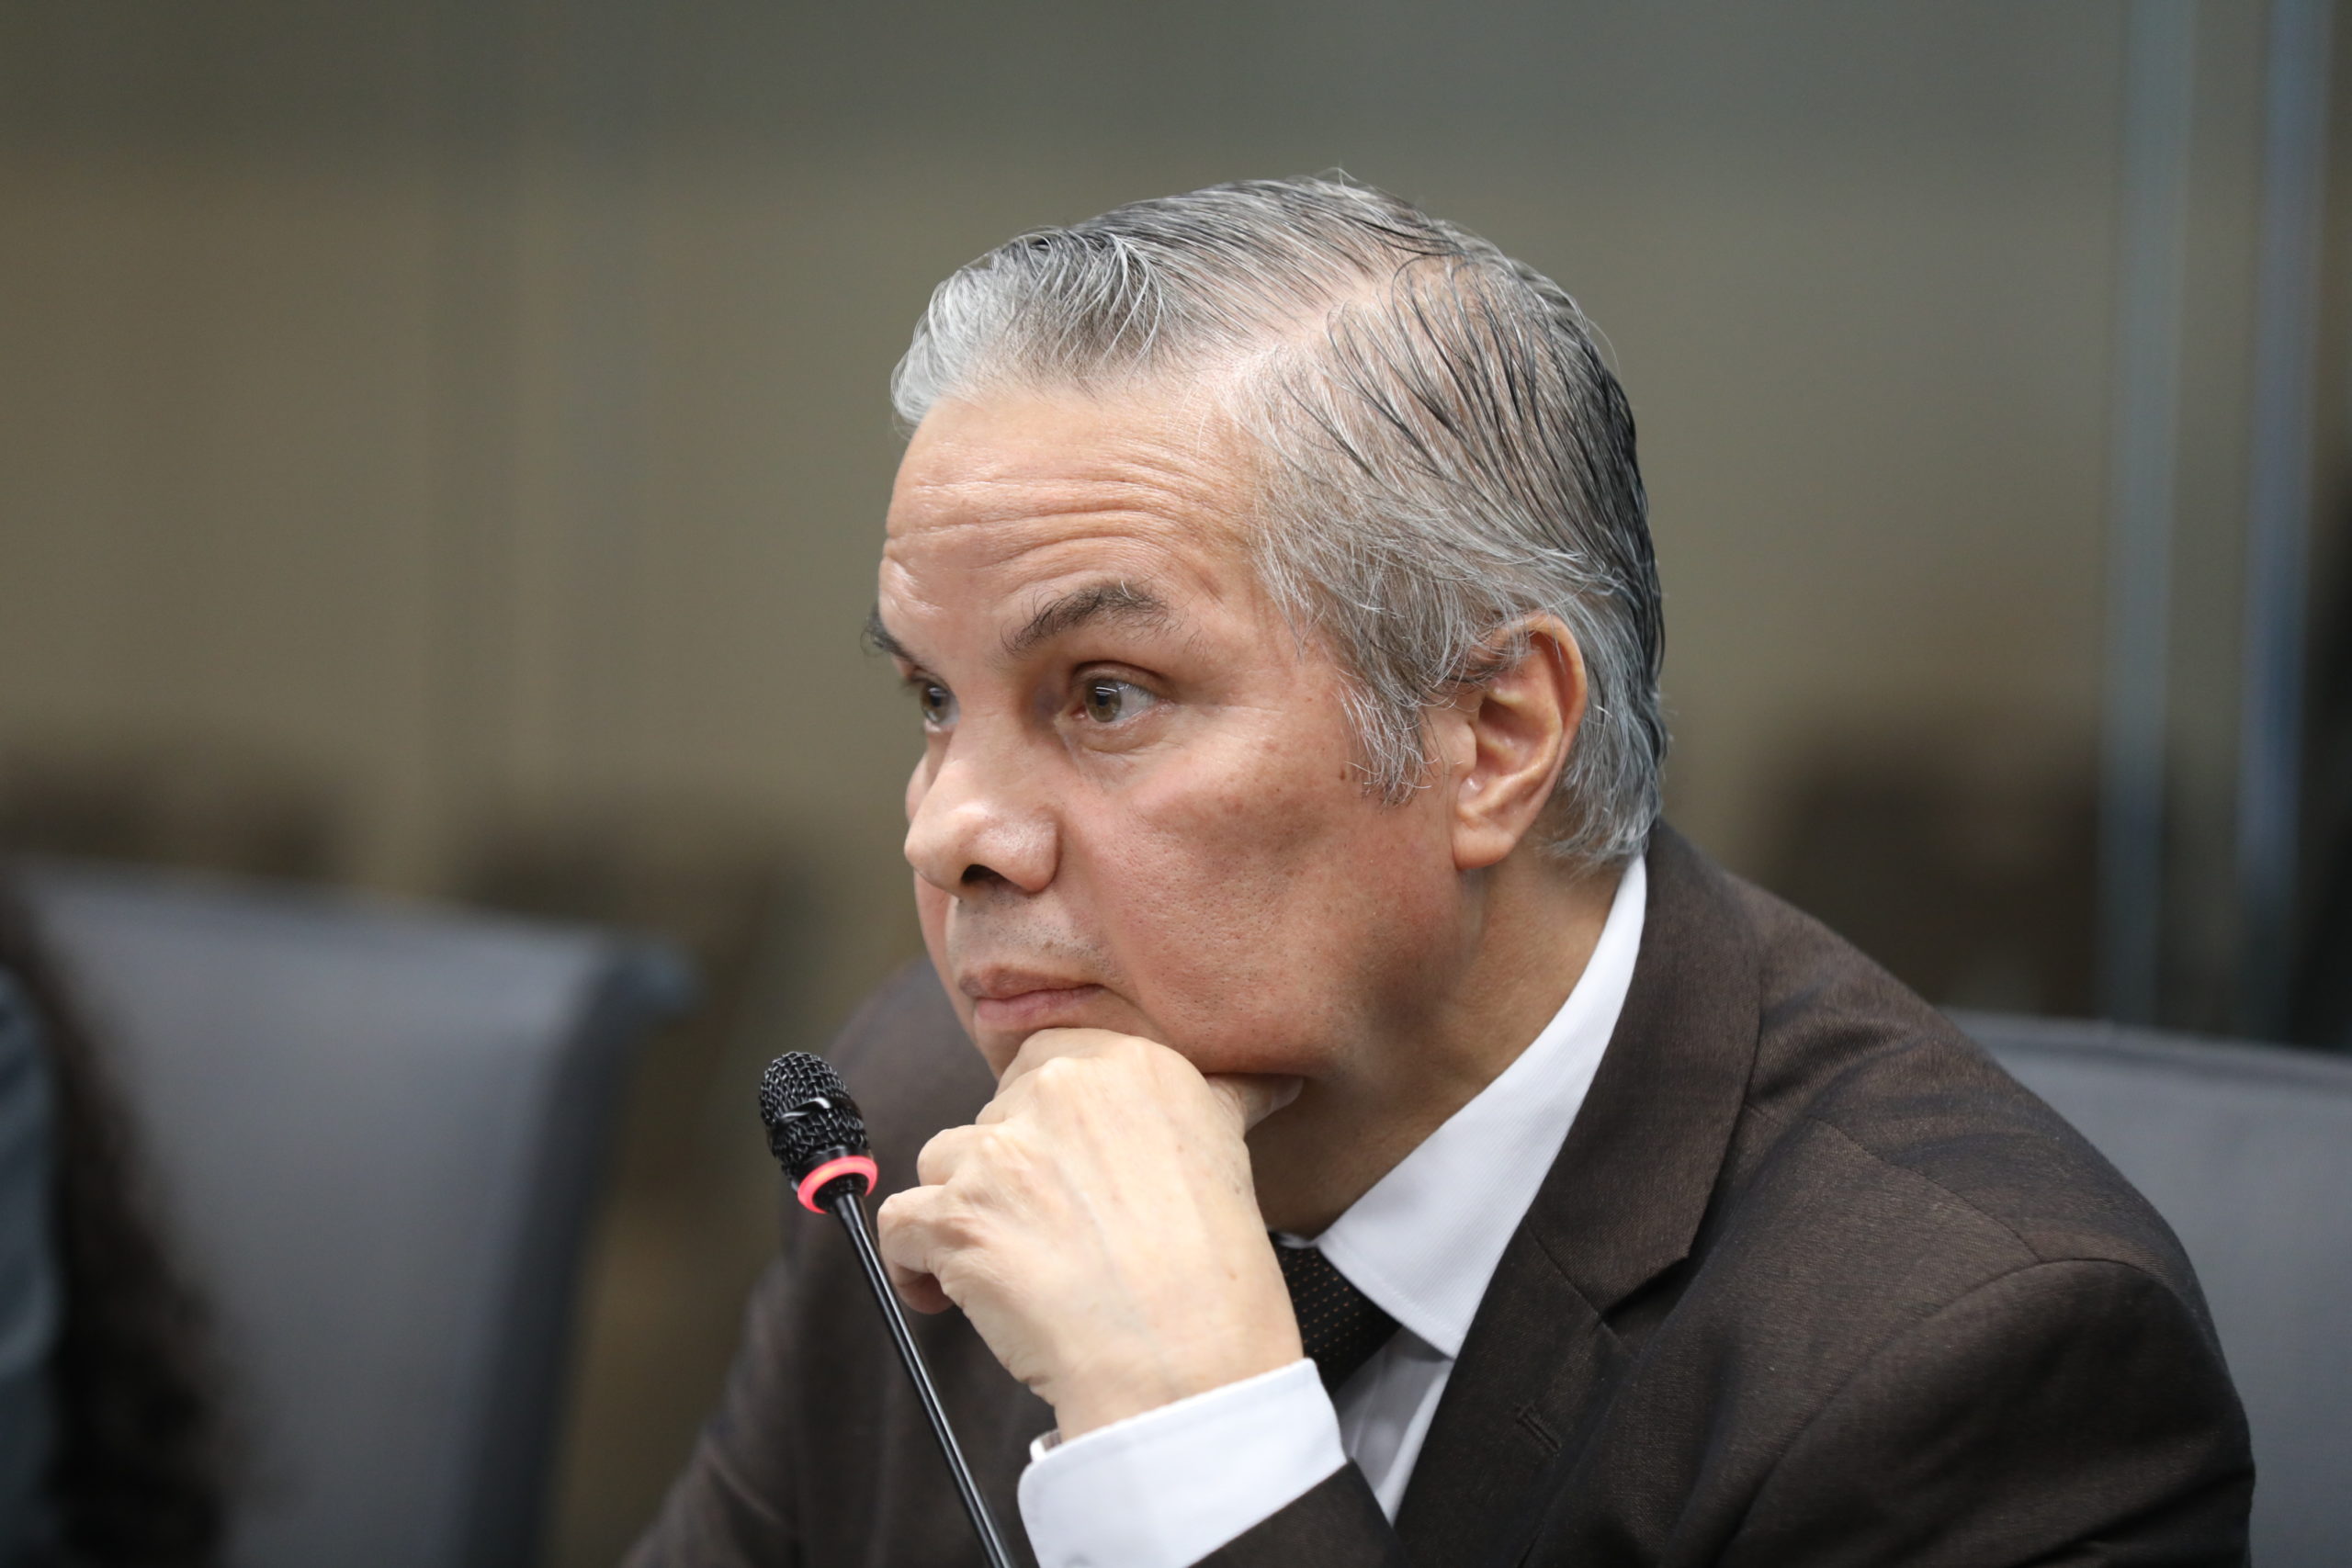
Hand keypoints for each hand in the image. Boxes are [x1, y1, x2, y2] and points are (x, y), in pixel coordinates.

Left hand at [875, 1027, 1302, 1436]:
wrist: (1184, 1364)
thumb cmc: (1215, 1277)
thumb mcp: (1232, 1156)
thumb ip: (1221, 1101)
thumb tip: (1269, 1080)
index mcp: (1132, 1064)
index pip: (1050, 1056)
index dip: (1046, 1117)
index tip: (1064, 1167)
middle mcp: (1063, 1089)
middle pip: (995, 1111)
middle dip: (1010, 1169)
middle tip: (1052, 1231)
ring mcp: (1001, 1152)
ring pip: (944, 1160)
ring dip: (965, 1209)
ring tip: (1006, 1265)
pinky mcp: (955, 1215)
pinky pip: (900, 1224)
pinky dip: (914, 1264)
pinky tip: (948, 1296)